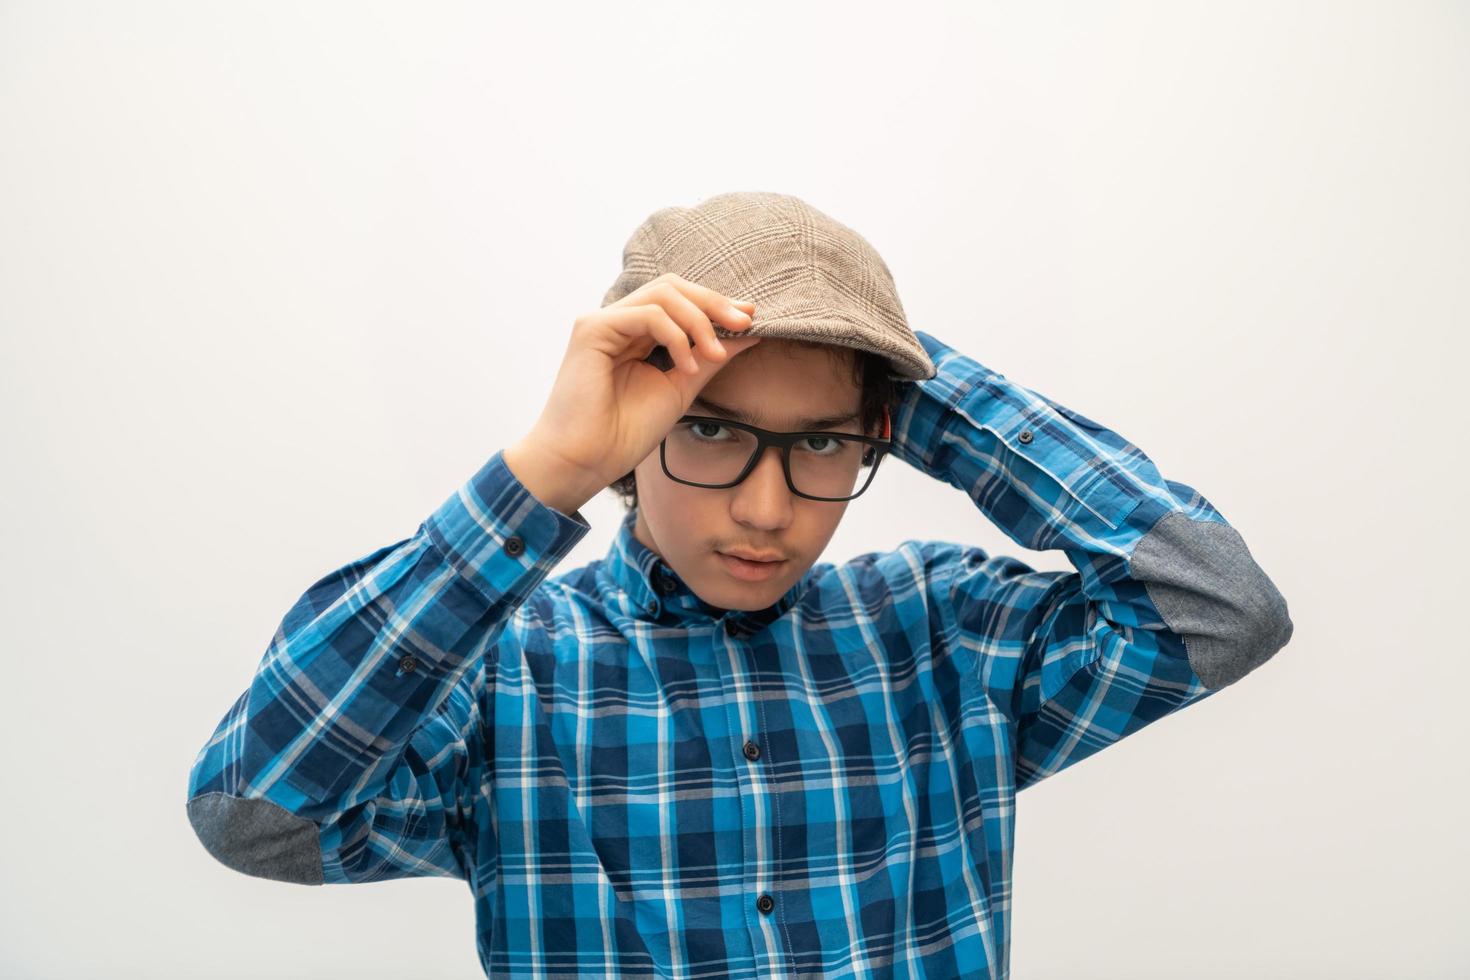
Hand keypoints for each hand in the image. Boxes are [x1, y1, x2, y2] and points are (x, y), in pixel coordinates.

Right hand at [505, 273, 763, 514]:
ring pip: (663, 293)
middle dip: (713, 302)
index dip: (715, 305)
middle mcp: (618, 322)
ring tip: (714, 354)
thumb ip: (709, 358)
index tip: (750, 320)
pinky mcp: (591, 330)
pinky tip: (685, 364)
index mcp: (636, 334)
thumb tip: (748, 333)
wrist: (586, 461)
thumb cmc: (624, 433)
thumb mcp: (681, 388)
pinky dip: (675, 335)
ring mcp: (603, 323)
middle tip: (744, 323)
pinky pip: (646, 314)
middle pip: (673, 287)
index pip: (679, 301)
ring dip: (698, 320)